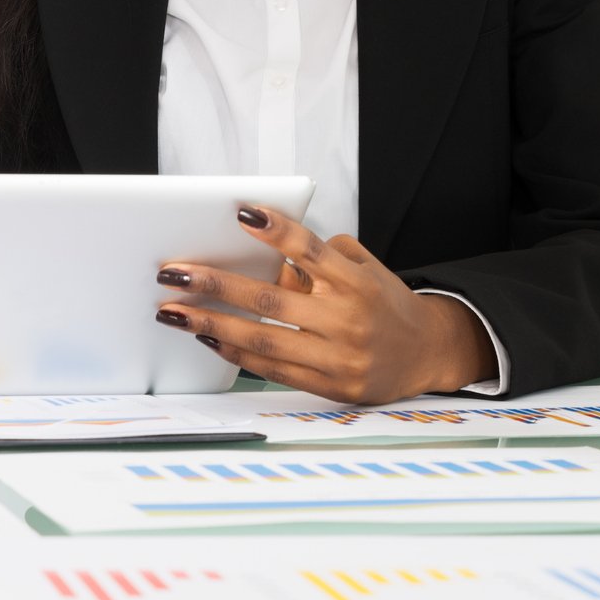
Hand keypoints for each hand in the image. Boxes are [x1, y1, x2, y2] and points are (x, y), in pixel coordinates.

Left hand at [154, 206, 495, 404]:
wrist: (426, 353)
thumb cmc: (382, 301)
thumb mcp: (362, 269)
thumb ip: (317, 262)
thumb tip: (260, 257)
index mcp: (355, 281)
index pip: (310, 249)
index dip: (276, 230)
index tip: (240, 212)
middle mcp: (347, 318)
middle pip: (270, 299)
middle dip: (215, 285)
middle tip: (173, 272)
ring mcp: (338, 357)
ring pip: (263, 340)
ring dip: (211, 324)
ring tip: (173, 311)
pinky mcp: (330, 386)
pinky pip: (272, 369)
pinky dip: (235, 353)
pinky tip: (206, 337)